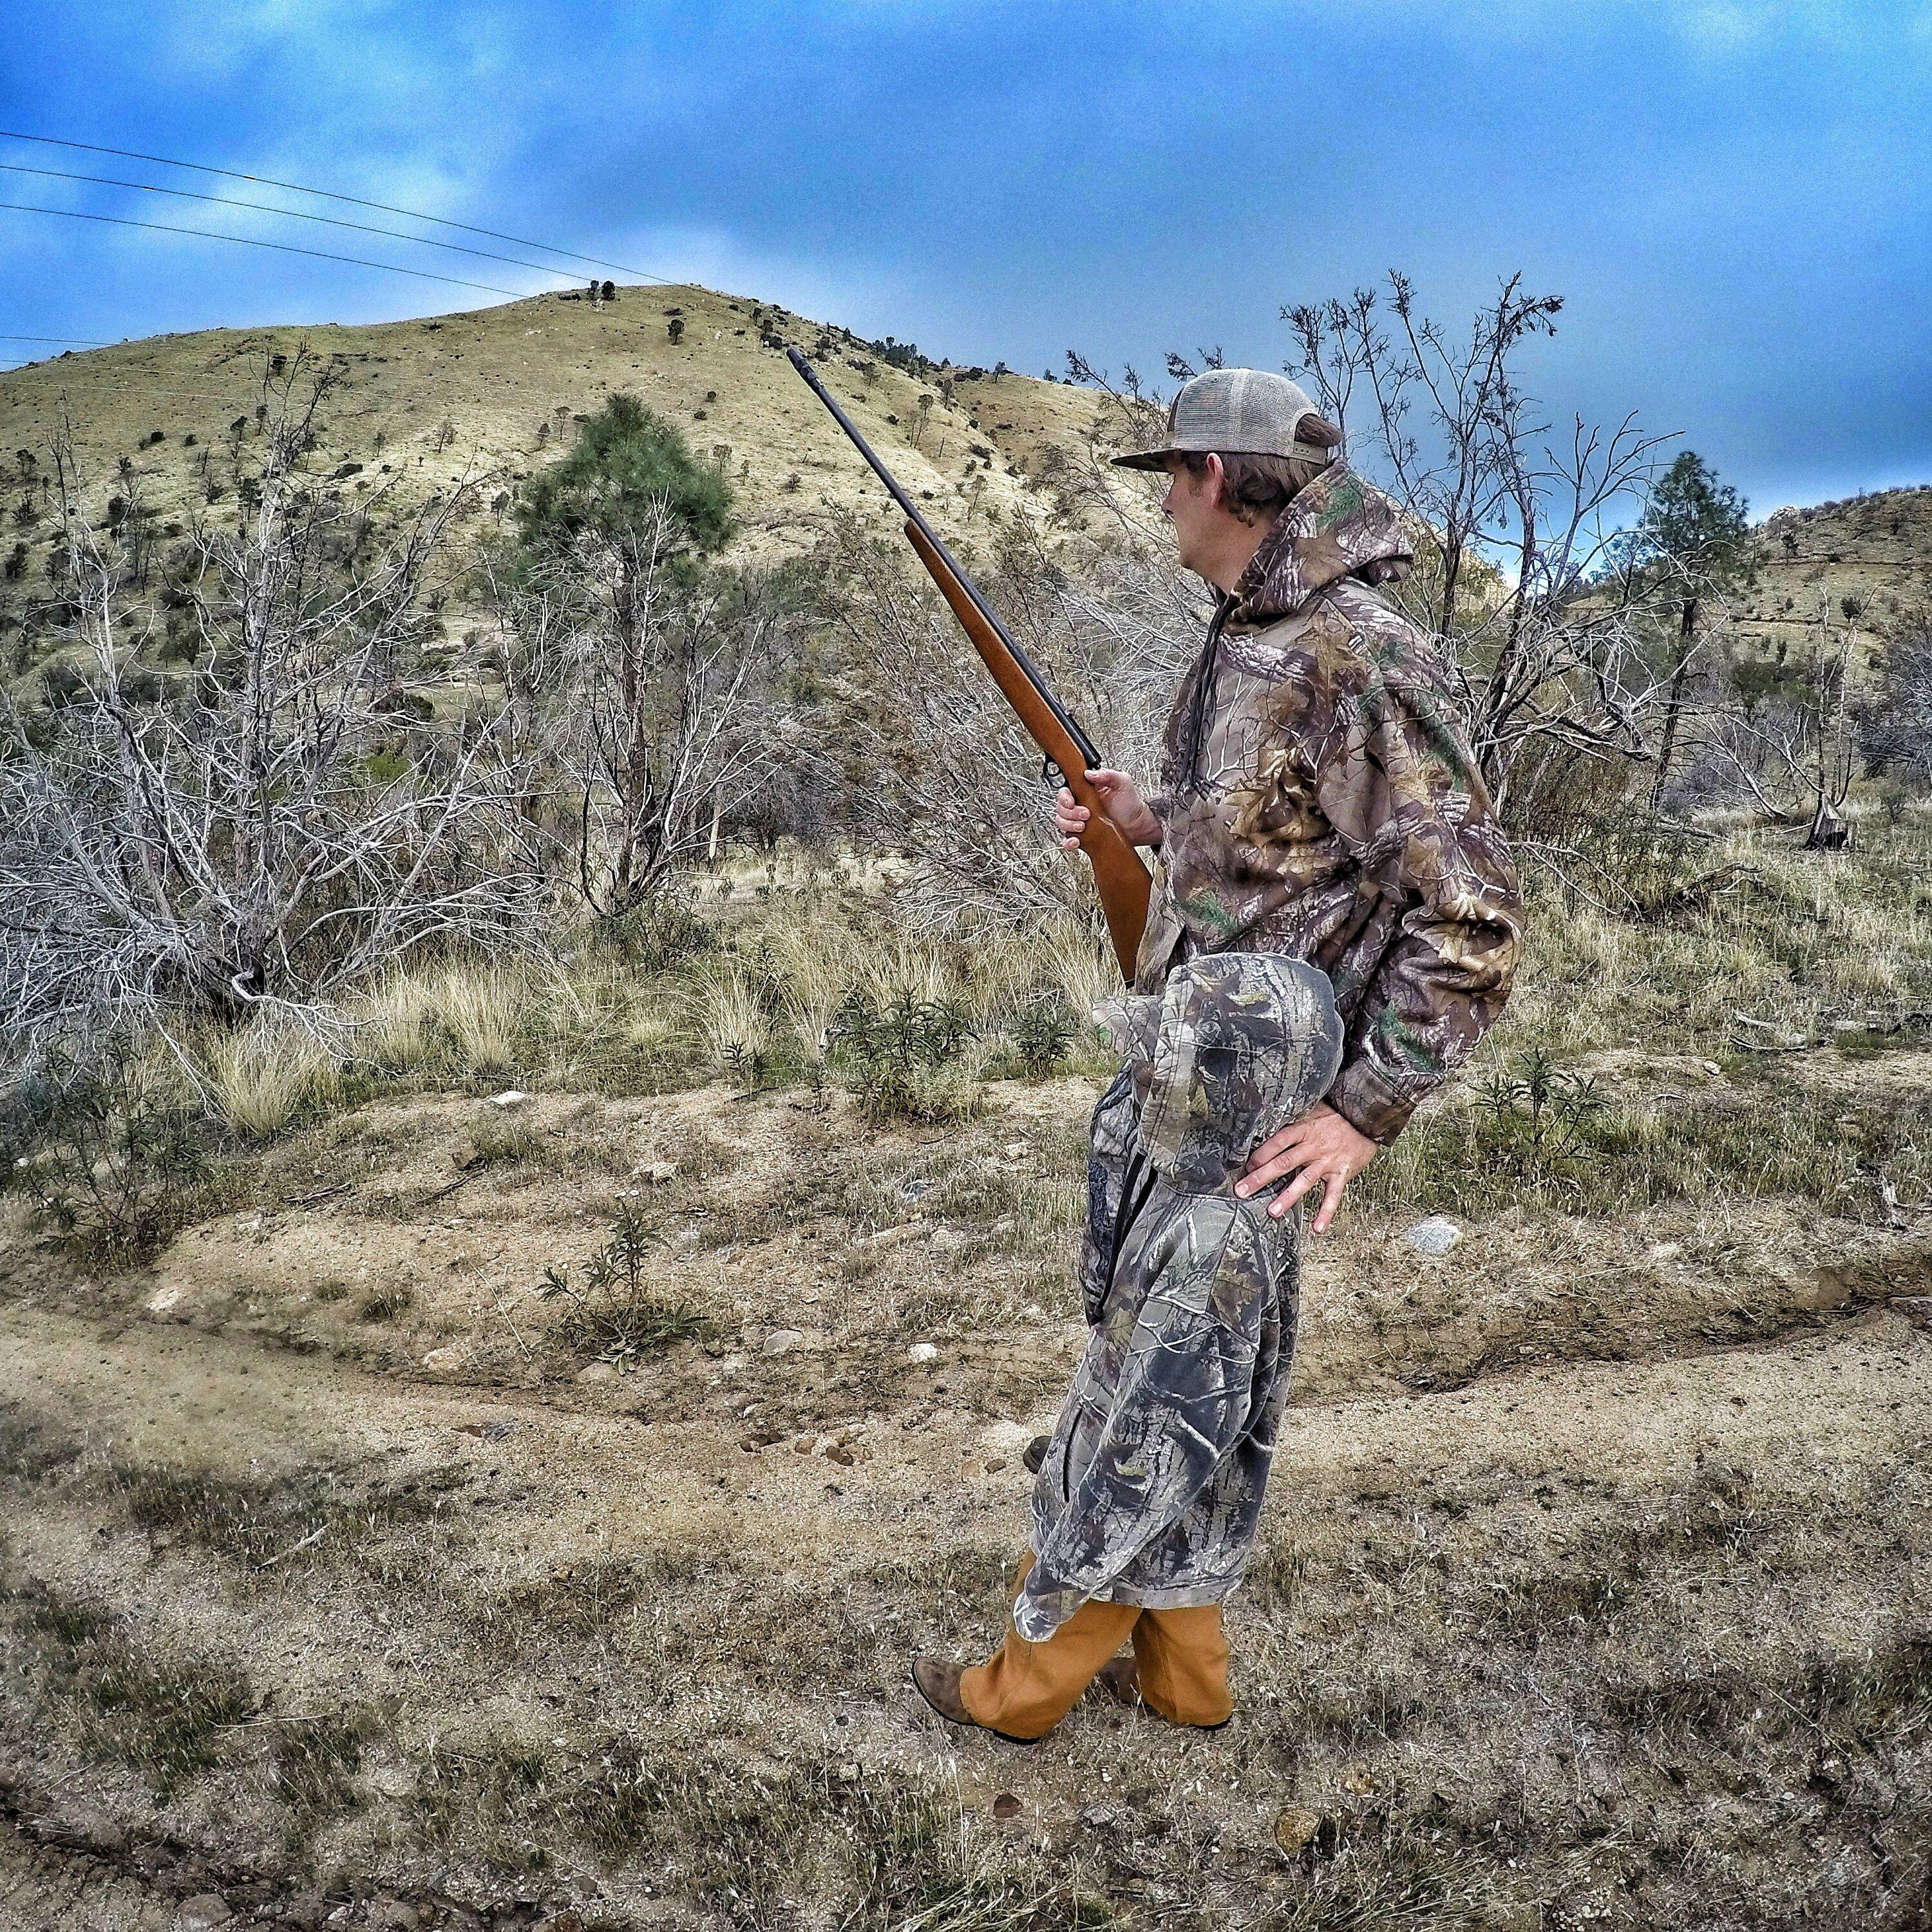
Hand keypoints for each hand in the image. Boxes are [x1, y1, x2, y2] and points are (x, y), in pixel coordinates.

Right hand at [1055, 768, 1161, 849]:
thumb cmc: (1130, 803)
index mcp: (1086, 792)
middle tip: (1086, 814)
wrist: (1138, 825)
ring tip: (1083, 826)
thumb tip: (1088, 773)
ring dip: (1069, 825)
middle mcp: (1081, 806)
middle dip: (1070, 812)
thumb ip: (1107, 774)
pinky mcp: (1083, 836)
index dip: (1064, 797)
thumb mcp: (1122, 782)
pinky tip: (1076, 840)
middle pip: (1061, 808)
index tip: (1072, 801)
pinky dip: (1069, 842)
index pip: (1065, 791)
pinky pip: (1068, 840)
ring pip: (1062, 822)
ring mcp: (1080, 821)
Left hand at [1234, 1101, 1377, 1234]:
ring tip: (1272, 1211)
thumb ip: (1294, 1120)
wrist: (1368, 1117)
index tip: (1246, 1167)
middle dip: (1260, 1178)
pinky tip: (1317, 1228)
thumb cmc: (1338, 1114)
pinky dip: (1325, 1212)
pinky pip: (1333, 1195)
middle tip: (1242, 1191)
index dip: (1260, 1155)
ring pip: (1304, 1181)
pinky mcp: (1342, 1173)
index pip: (1277, 1142)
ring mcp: (1327, 1162)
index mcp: (1304, 1129)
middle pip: (1283, 1163)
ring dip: (1287, 1197)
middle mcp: (1313, 1146)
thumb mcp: (1313, 1109)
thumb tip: (1270, 1123)